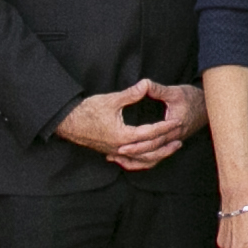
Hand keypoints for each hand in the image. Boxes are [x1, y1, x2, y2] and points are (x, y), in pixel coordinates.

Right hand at [58, 80, 187, 171]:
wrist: (68, 122)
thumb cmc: (87, 111)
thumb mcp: (111, 100)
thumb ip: (131, 94)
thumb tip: (145, 84)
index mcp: (123, 135)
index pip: (150, 133)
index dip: (166, 127)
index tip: (177, 122)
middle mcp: (121, 147)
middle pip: (150, 151)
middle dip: (166, 145)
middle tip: (180, 138)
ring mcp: (116, 152)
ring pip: (141, 160)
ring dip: (157, 155)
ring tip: (170, 150)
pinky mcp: (111, 152)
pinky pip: (130, 162)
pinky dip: (142, 162)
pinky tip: (149, 158)